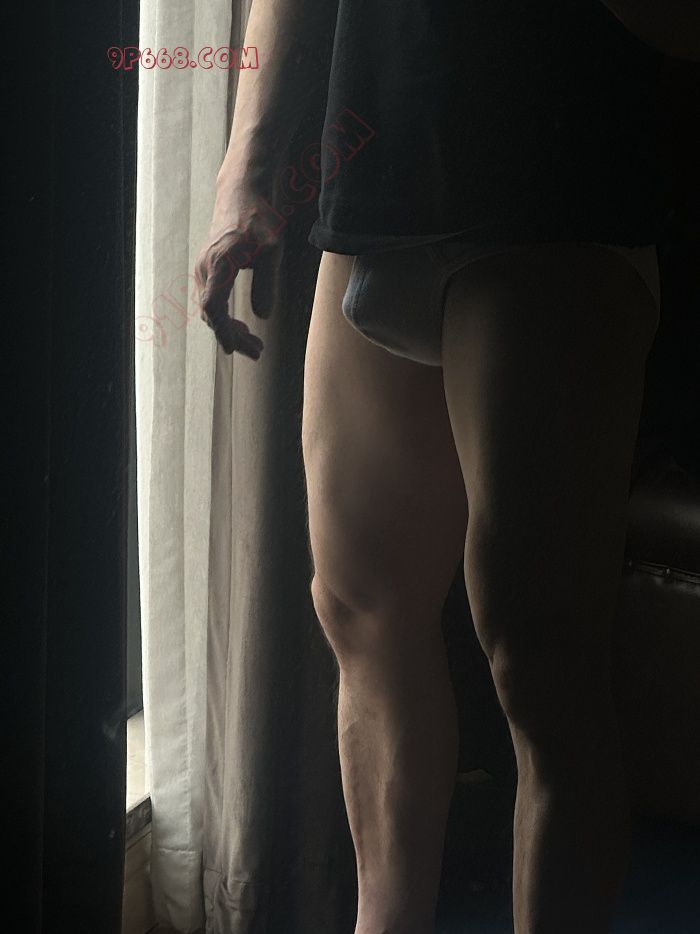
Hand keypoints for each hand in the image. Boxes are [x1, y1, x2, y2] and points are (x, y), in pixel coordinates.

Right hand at [194, 180, 285, 357]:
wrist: (241, 195)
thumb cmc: (259, 220)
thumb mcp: (272, 251)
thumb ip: (266, 284)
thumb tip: (261, 316)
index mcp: (219, 263)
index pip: (213, 305)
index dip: (222, 329)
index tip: (232, 348)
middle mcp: (205, 268)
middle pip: (212, 313)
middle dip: (233, 336)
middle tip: (257, 353)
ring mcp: (204, 270)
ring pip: (212, 310)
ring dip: (231, 330)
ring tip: (256, 346)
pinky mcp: (208, 271)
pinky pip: (213, 302)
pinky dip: (226, 318)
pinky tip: (244, 329)